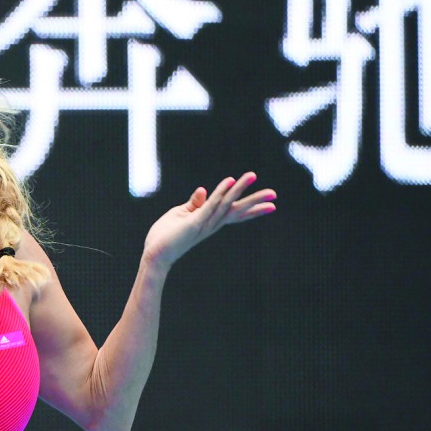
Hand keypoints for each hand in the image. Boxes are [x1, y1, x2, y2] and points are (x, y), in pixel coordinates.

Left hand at [142, 171, 276, 269]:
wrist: (155, 254)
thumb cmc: (166, 235)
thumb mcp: (181, 214)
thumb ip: (194, 203)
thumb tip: (203, 190)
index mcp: (210, 222)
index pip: (234, 213)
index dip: (252, 208)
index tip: (272, 204)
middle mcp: (211, 224)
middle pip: (237, 210)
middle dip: (256, 201)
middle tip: (275, 194)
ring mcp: (204, 223)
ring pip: (226, 203)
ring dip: (239, 189)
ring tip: (252, 176)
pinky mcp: (194, 223)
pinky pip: (209, 205)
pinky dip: (219, 193)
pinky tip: (229, 181)